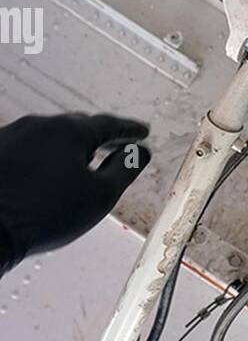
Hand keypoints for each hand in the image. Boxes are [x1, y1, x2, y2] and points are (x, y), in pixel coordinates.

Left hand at [0, 113, 150, 269]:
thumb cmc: (46, 215)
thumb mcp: (100, 196)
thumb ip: (125, 169)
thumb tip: (139, 152)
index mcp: (69, 131)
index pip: (109, 125)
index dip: (129, 130)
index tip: (142, 133)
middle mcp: (38, 125)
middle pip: (77, 126)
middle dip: (100, 136)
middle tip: (117, 145)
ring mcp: (11, 135)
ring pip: (50, 136)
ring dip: (69, 146)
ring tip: (81, 162)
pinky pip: (28, 147)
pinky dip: (44, 155)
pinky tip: (46, 172)